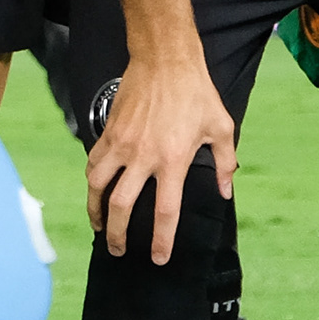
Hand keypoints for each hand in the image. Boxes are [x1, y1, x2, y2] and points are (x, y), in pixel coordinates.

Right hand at [83, 54, 234, 262]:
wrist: (164, 60)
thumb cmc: (196, 93)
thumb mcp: (222, 128)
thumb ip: (226, 164)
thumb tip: (225, 192)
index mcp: (173, 161)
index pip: (165, 212)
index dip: (161, 240)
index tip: (158, 258)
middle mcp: (142, 157)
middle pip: (121, 207)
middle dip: (118, 235)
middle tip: (118, 250)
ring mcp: (120, 145)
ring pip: (97, 187)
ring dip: (95, 211)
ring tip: (99, 225)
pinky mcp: (108, 132)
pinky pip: (94, 163)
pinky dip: (92, 181)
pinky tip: (96, 189)